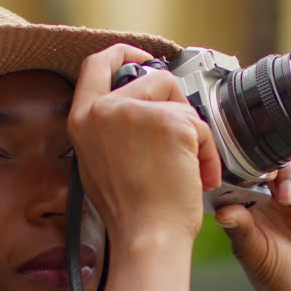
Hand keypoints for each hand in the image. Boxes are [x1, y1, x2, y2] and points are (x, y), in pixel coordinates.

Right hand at [70, 44, 221, 244]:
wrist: (147, 237)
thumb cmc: (131, 212)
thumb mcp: (99, 162)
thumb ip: (110, 128)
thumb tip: (138, 107)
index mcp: (83, 119)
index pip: (97, 64)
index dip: (124, 53)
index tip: (144, 58)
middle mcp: (104, 110)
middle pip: (153, 79)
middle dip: (176, 106)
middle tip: (182, 140)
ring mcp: (136, 113)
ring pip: (180, 101)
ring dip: (194, 134)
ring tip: (189, 168)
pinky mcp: (169, 122)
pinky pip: (200, 123)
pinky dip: (207, 150)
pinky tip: (198, 175)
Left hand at [214, 161, 290, 290]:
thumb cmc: (273, 274)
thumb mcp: (252, 253)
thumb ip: (240, 230)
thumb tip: (222, 212)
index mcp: (246, 203)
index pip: (239, 175)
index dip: (238, 168)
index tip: (238, 168)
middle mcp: (269, 195)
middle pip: (267, 164)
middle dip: (266, 165)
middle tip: (267, 175)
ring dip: (288, 179)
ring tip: (286, 199)